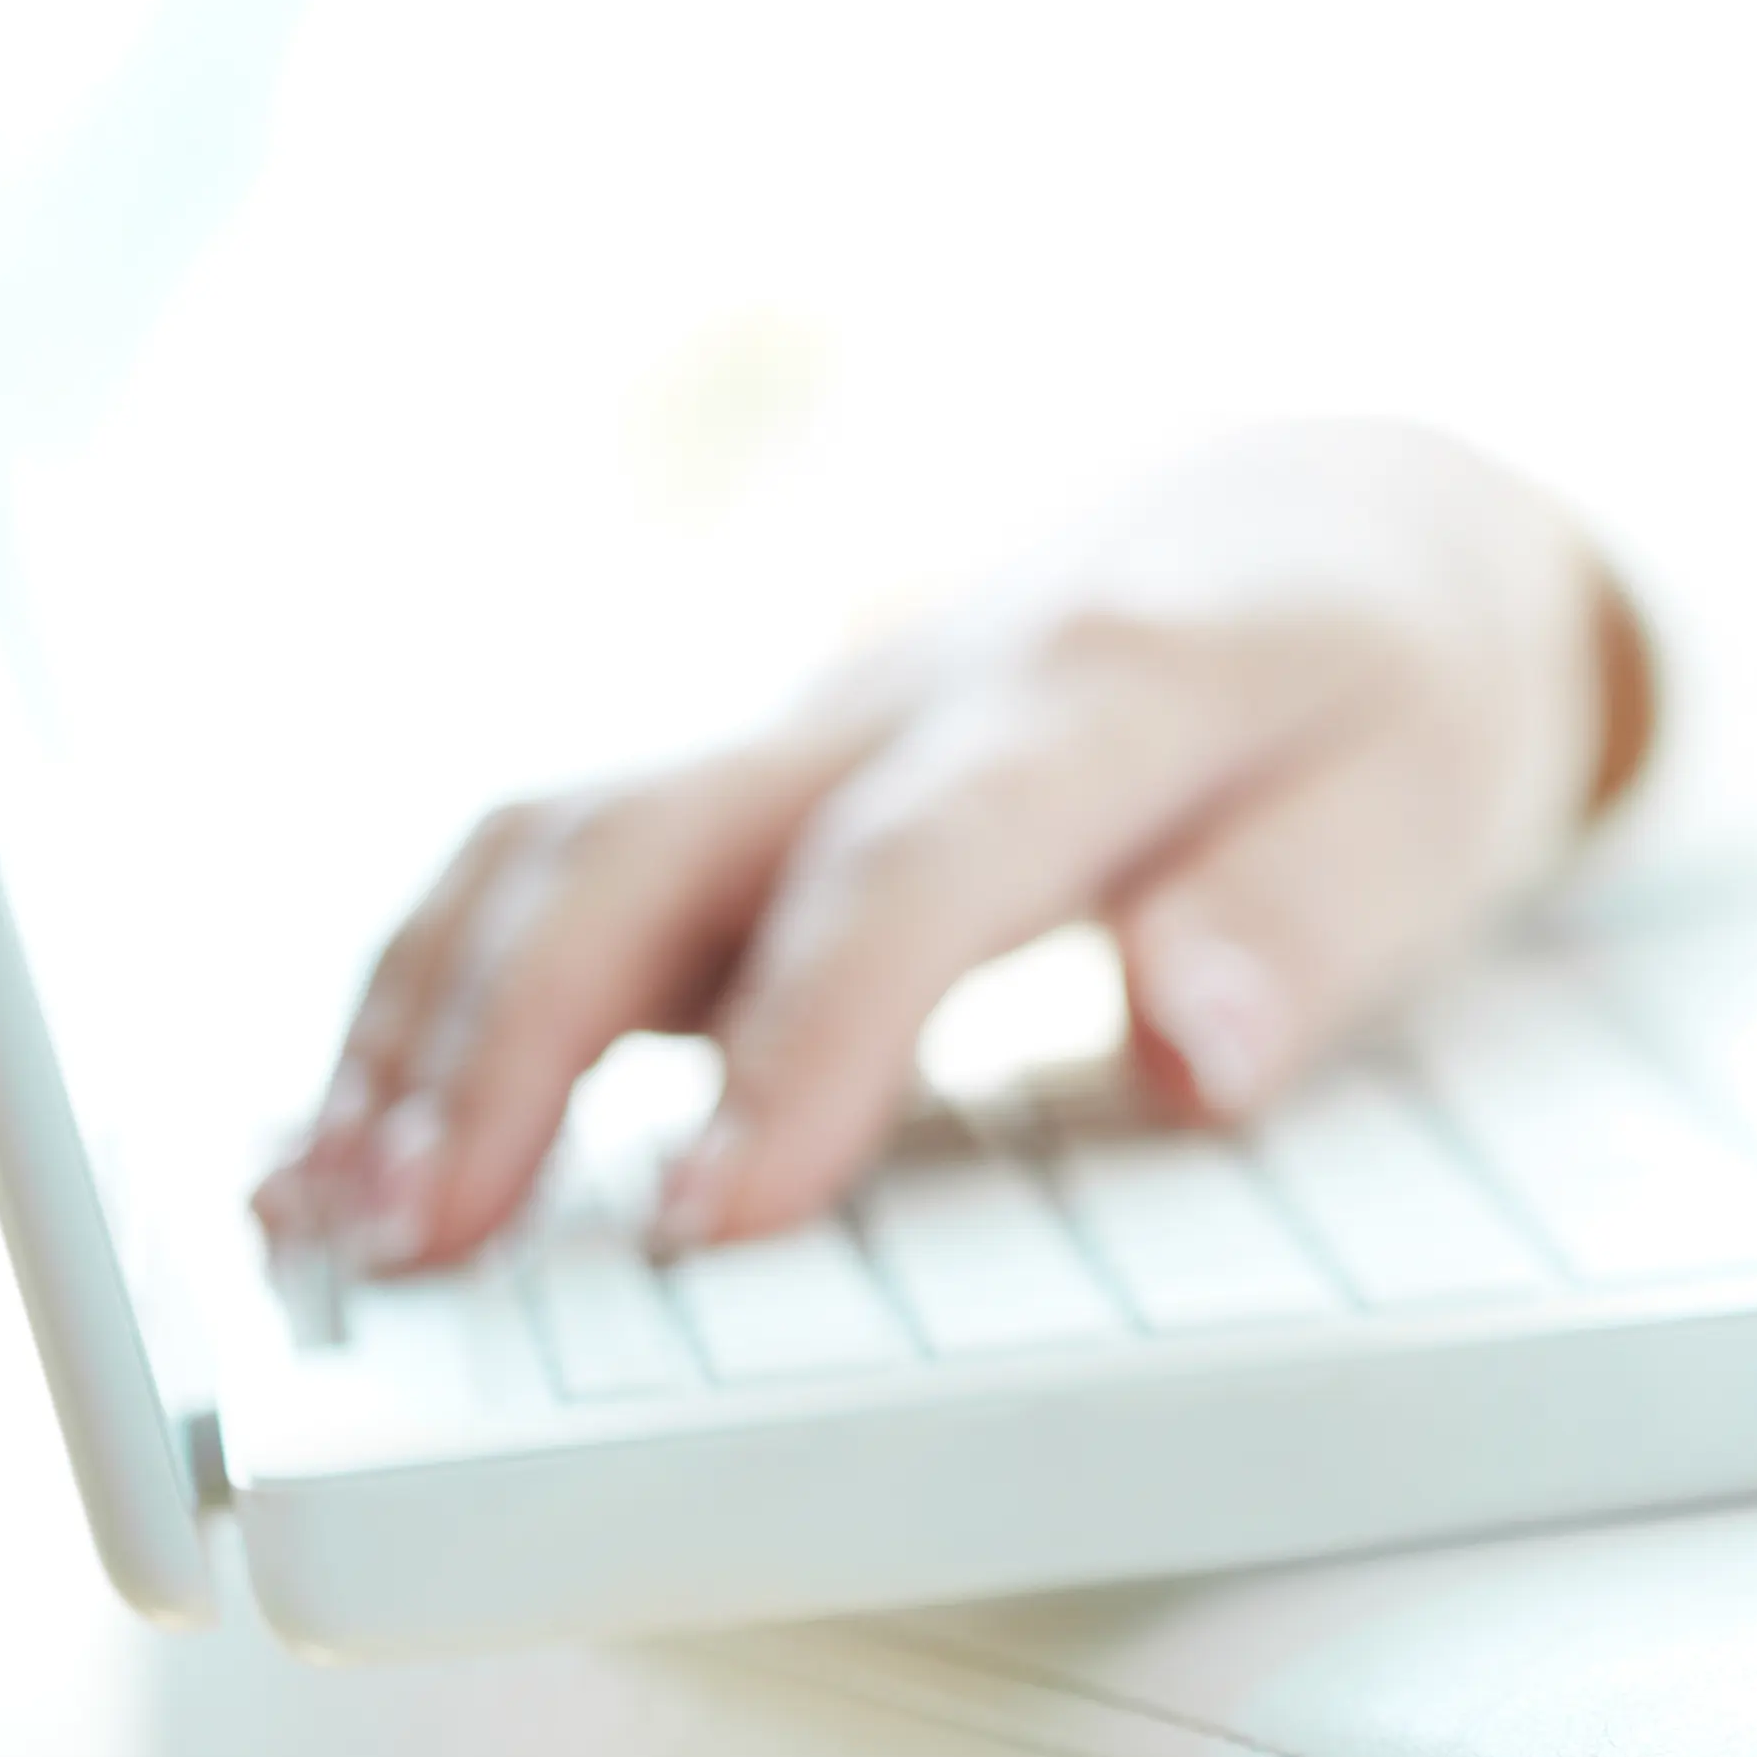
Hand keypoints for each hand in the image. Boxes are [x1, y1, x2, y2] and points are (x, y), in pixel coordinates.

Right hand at [252, 419, 1651, 1271]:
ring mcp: (814, 720)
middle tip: (412, 1246)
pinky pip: (567, 857)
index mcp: (1100, 691)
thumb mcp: (1432, 796)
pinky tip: (352, 1129)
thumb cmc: (1398, 679)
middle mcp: (914, 689)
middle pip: (658, 837)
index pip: (914, 871)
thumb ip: (1306, 926)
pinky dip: (442, 986)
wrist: (1351, 511)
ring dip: (427, 1016)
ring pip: (563, 835)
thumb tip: (1193, 1050)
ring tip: (323, 1215)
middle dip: (506, 1039)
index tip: (710, 1222)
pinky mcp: (766, 769)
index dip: (799, 1044)